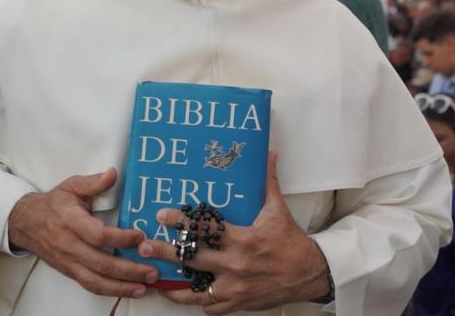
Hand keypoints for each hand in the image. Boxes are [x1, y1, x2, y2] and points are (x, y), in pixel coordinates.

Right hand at [8, 168, 157, 298]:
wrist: (26, 224)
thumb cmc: (54, 204)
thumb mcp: (71, 186)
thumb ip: (93, 182)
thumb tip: (113, 174)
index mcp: (70, 221)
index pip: (97, 235)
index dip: (120, 238)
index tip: (140, 236)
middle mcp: (69, 245)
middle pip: (101, 263)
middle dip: (129, 270)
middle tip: (152, 270)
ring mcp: (69, 262)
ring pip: (96, 281)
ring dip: (122, 287)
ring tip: (145, 287)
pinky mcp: (70, 272)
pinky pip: (91, 285)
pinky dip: (111, 291)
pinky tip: (128, 290)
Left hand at [137, 152, 330, 313]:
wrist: (310, 273)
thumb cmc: (291, 242)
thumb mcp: (278, 210)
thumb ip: (269, 182)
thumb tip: (269, 154)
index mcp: (242, 240)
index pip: (205, 229)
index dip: (181, 222)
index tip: (162, 216)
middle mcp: (235, 265)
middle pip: (191, 259)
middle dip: (165, 252)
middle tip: (144, 246)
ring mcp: (235, 287)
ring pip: (196, 291)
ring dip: (173, 286)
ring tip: (155, 280)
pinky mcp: (239, 303)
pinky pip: (211, 307)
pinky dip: (198, 302)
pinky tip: (185, 295)